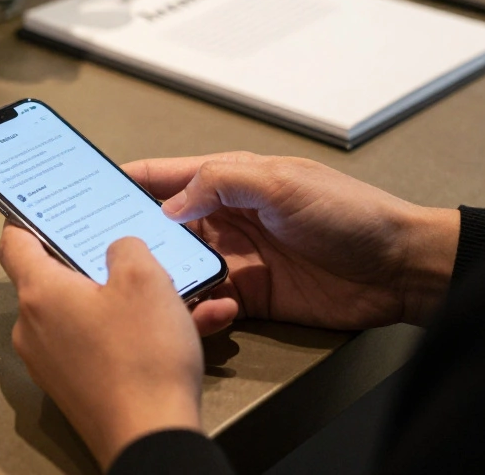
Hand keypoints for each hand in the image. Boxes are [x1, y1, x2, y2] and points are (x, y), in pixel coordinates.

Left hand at [0, 224, 203, 469]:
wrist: (151, 438)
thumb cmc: (142, 356)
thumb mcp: (145, 279)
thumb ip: (126, 248)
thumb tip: (117, 250)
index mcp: (39, 292)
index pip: (14, 241)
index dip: (28, 218)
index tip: (47, 206)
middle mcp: (33, 327)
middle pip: (55, 279)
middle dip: (94, 262)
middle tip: (127, 249)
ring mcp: (51, 361)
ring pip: (88, 313)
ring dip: (129, 301)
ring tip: (176, 293)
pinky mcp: (74, 387)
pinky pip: (103, 345)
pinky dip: (135, 333)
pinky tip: (188, 326)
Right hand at [123, 153, 460, 333]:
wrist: (399, 269)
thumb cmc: (350, 214)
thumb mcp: (281, 182)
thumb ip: (220, 182)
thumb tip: (169, 204)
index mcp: (229, 179)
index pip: (164, 176)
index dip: (124, 180)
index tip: (85, 189)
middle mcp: (224, 218)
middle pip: (161, 224)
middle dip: (129, 233)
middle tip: (96, 246)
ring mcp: (234, 258)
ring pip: (177, 265)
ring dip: (159, 273)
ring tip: (136, 283)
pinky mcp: (248, 296)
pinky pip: (205, 301)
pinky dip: (192, 306)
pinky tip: (190, 308)